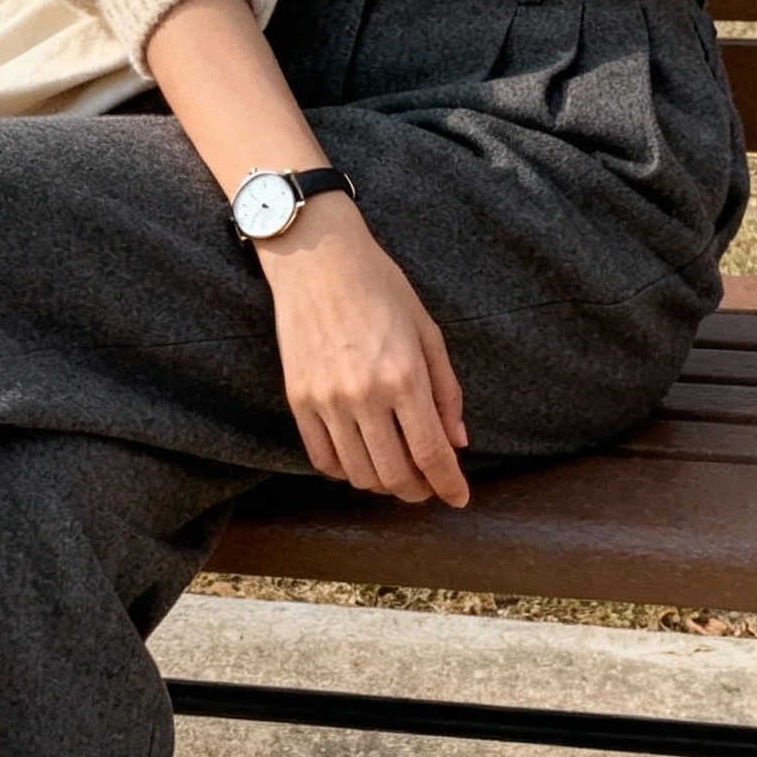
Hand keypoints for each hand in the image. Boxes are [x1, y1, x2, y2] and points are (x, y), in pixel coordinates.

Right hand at [258, 194, 469, 506]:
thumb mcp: (427, 332)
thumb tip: (458, 442)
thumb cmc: (380, 286)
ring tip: (396, 473)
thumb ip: (446, 390)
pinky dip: (346, 470)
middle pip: (395, 475)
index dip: (449, 484)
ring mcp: (326, 400)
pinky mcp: (297, 399)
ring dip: (383, 484)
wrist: (317, 258)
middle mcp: (365, 396)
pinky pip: (322, 458)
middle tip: (428, 486)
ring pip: (358, 474)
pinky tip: (360, 459)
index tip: (459, 499)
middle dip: (418, 491)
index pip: (431, 453)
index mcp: (405, 377)